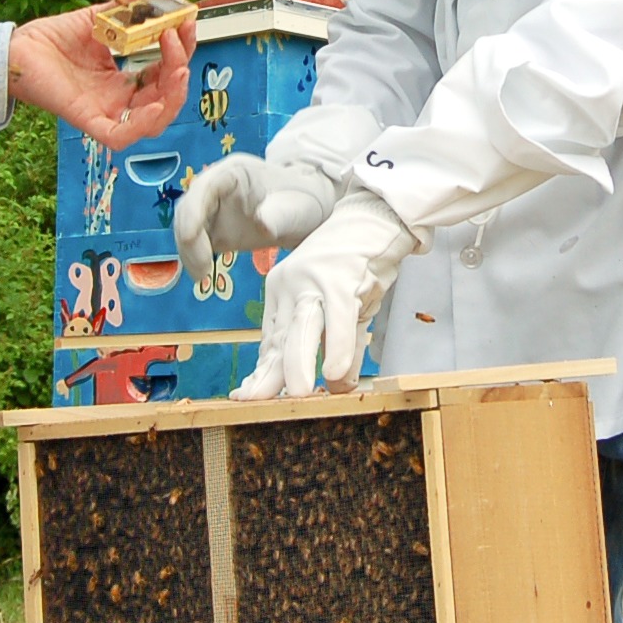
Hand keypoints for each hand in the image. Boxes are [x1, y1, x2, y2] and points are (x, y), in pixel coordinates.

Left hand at [10, 0, 191, 147]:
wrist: (16, 48)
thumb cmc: (51, 40)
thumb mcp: (99, 19)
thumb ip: (128, 7)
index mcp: (122, 81)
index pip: (164, 75)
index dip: (180, 53)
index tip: (185, 23)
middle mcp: (117, 100)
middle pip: (166, 100)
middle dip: (181, 71)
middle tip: (177, 38)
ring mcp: (104, 112)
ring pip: (153, 123)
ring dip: (173, 97)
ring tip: (176, 68)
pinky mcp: (86, 120)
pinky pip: (120, 136)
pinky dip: (143, 124)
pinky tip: (156, 103)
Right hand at [174, 154, 339, 285]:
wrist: (308, 212)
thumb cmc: (304, 201)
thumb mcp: (298, 207)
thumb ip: (279, 214)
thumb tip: (261, 225)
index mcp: (235, 173)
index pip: (204, 187)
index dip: (193, 210)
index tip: (191, 237)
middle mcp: (217, 187)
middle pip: (188, 208)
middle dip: (189, 238)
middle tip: (202, 268)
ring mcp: (213, 208)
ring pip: (187, 227)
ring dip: (188, 252)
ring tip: (202, 277)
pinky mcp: (214, 228)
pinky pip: (195, 242)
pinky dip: (193, 258)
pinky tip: (202, 276)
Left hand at [237, 187, 423, 399]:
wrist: (374, 219)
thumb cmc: (355, 268)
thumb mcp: (337, 310)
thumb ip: (332, 346)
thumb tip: (334, 390)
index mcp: (281, 292)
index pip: (269, 341)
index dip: (261, 373)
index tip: (247, 399)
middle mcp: (290, 285)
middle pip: (279, 338)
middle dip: (269, 375)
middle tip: (254, 404)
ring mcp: (314, 281)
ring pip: (303, 328)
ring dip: (299, 363)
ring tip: (297, 394)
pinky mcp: (342, 277)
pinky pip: (339, 317)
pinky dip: (339, 346)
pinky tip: (338, 373)